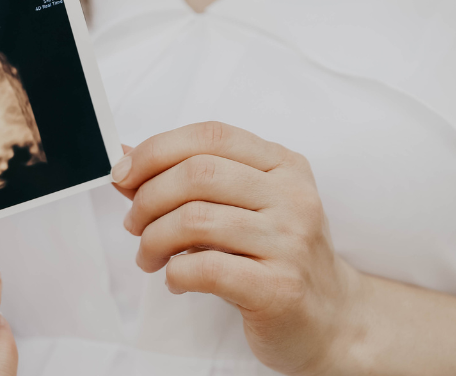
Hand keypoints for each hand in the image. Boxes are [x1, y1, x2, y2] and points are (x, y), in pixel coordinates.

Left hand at [112, 122, 361, 374]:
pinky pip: (206, 268)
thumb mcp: (238, 207)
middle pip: (197, 174)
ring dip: (153, 239)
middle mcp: (293, 197)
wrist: (332, 319)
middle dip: (148, 199)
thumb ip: (185, 179)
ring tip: (150, 256)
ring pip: (195, 220)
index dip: (156, 151)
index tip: (124, 174)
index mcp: (282, 166)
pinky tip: (175, 280)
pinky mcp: (280, 288)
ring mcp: (290, 242)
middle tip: (135, 224)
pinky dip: (175, 273)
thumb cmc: (274, 258)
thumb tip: (124, 155)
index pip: (210, 136)